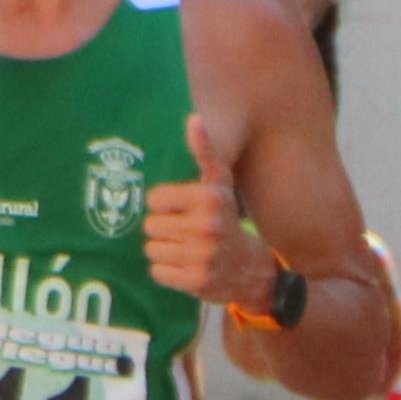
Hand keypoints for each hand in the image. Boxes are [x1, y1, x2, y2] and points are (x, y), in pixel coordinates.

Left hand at [142, 114, 274, 306]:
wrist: (250, 268)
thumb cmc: (226, 218)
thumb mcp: (219, 183)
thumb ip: (204, 151)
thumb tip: (193, 118)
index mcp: (209, 198)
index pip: (154, 200)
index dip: (165, 206)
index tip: (183, 211)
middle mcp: (207, 226)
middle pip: (150, 226)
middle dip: (164, 230)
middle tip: (186, 233)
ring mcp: (202, 256)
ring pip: (151, 249)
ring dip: (164, 251)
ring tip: (186, 250)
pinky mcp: (196, 281)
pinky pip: (158, 272)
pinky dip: (167, 272)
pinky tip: (186, 267)